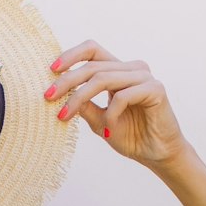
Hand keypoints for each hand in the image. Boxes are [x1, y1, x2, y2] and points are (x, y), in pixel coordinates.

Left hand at [43, 39, 187, 167]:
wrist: (157, 155)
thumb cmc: (131, 136)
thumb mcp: (98, 120)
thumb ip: (83, 105)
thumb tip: (59, 93)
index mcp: (119, 71)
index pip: (93, 51)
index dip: (71, 55)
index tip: (51, 70)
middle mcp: (132, 69)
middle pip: (93, 66)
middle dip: (67, 81)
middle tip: (48, 97)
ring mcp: (144, 77)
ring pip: (103, 78)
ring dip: (80, 97)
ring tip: (65, 116)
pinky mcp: (155, 89)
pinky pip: (122, 96)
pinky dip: (110, 113)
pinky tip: (108, 129)